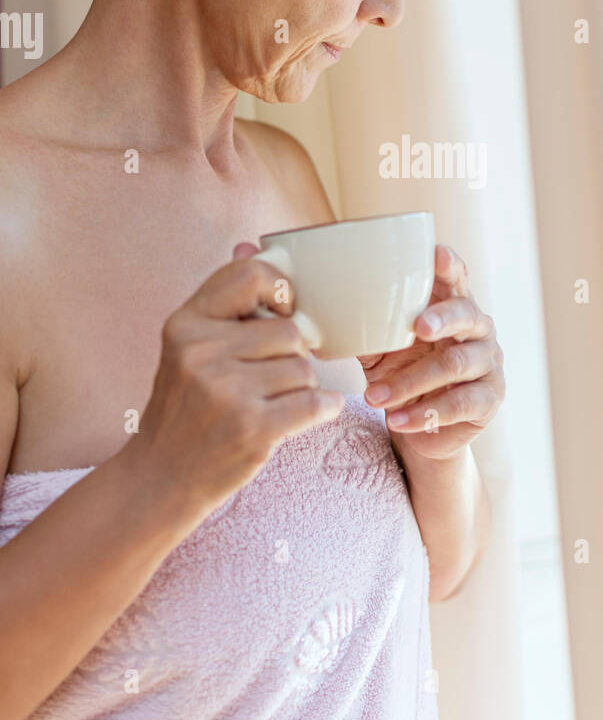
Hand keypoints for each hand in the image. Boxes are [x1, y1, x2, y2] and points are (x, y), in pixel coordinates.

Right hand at [131, 244, 344, 515]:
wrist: (160, 477)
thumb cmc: (184, 407)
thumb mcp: (188, 347)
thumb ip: (222, 301)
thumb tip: (250, 242)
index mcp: (186, 324)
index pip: (252, 274)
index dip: (280, 290)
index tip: (282, 312)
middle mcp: (201, 353)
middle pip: (289, 330)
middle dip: (293, 353)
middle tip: (274, 375)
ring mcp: (226, 392)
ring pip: (303, 367)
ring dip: (303, 385)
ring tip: (278, 400)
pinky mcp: (252, 428)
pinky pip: (316, 402)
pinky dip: (325, 407)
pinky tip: (313, 412)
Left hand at [360, 244, 504, 462]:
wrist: (422, 428)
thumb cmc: (401, 373)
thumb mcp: (379, 348)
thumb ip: (363, 328)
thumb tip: (317, 314)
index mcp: (451, 305)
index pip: (456, 277)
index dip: (449, 265)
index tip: (436, 254)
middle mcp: (478, 329)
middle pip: (466, 315)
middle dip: (442, 318)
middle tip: (418, 327)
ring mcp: (488, 363)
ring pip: (455, 365)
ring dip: (410, 382)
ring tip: (373, 397)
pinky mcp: (490, 399)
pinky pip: (459, 404)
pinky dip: (424, 413)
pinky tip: (397, 420)